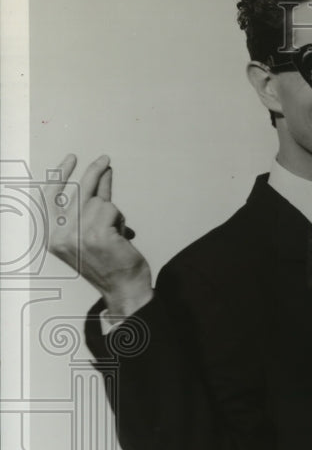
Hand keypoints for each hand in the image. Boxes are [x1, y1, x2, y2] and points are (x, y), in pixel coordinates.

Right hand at [45, 154, 153, 317]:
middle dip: (93, 172)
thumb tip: (100, 176)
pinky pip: (111, 210)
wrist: (123, 290)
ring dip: (113, 214)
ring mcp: (78, 235)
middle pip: (77, 192)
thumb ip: (92, 205)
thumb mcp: (91, 232)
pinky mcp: (97, 234)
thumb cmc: (109, 264)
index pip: (50, 198)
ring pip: (99, 202)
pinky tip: (120, 237)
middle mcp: (60, 236)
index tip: (71, 158)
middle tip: (105, 159)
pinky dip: (119, 220)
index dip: (60, 176)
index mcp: (53, 238)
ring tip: (115, 234)